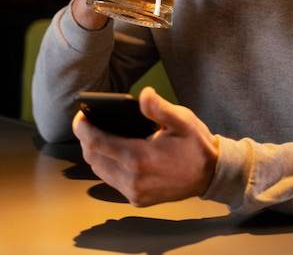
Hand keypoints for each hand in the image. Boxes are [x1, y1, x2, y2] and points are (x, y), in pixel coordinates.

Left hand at [72, 86, 218, 206]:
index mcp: (141, 158)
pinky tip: (114, 151)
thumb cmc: (196, 144)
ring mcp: (135, 193)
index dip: (83, 128)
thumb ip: (159, 107)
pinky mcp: (138, 199)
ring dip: (95, 153)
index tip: (80, 115)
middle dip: (87, 139)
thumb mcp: (182, 120)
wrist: (211, 175)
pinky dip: (107, 165)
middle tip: (88, 121)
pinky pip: (112, 181)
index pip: (98, 143)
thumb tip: (144, 94)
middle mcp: (134, 179)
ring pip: (100, 171)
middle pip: (94, 158)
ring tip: (98, 134)